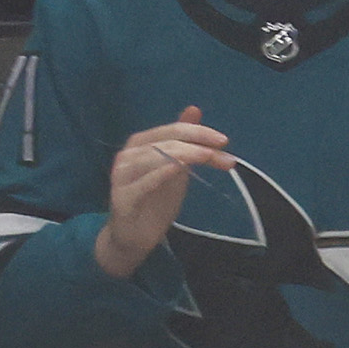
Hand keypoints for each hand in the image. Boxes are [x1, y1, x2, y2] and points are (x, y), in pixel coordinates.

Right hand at [95, 104, 227, 278]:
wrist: (132, 237)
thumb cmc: (154, 201)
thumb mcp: (174, 168)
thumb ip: (183, 143)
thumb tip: (194, 110)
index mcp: (141, 144)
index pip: (171, 130)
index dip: (198, 132)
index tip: (223, 140)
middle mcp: (129, 155)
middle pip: (165, 141)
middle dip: (198, 145)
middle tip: (225, 154)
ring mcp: (123, 175)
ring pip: (154, 156)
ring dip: (185, 155)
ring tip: (208, 157)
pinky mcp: (123, 196)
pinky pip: (144, 181)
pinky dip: (162, 171)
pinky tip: (180, 168)